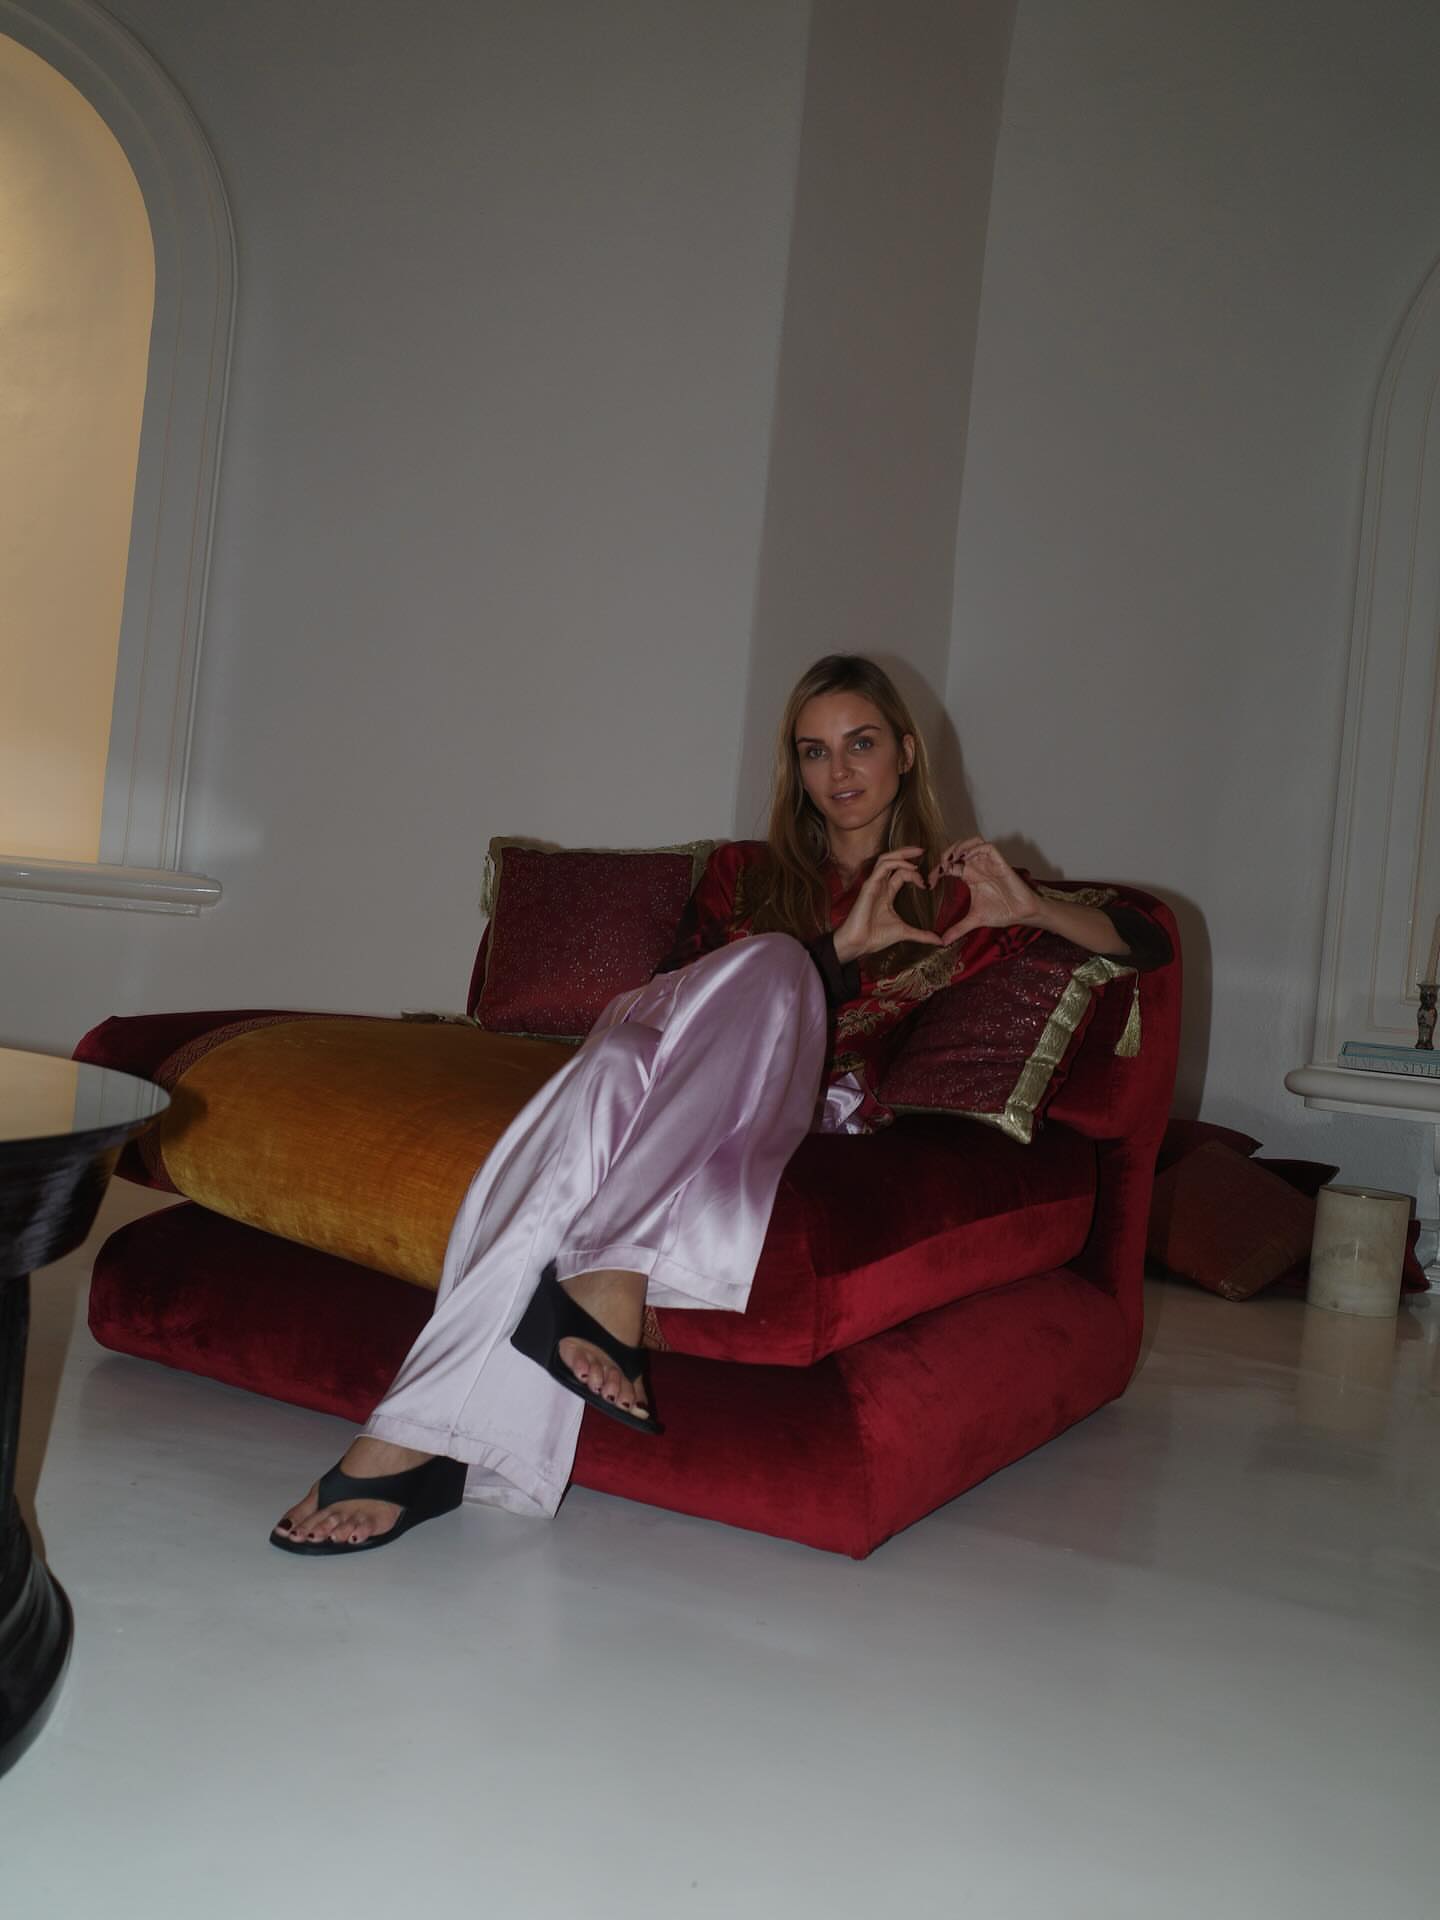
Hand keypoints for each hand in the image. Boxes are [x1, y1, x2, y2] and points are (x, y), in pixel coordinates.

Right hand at [832, 848, 943, 964]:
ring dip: (902, 854)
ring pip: (886, 859)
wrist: (859, 944)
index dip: (914, 873)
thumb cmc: (875, 937)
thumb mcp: (905, 932)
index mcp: (887, 893)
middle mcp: (880, 886)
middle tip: (922, 850)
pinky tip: (910, 867)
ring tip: (917, 852)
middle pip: (892, 861)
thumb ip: (922, 934)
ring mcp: (874, 884)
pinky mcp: (869, 885)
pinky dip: (897, 863)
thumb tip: (939, 941)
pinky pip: (883, 866)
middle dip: (907, 853)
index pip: (900, 874)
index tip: (927, 883)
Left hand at [929, 838, 1040, 945]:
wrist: (1021, 913)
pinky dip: (976, 848)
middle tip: (940, 867)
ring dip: (960, 847)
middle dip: (946, 853)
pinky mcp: (1000, 862)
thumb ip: (958, 929)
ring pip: (972, 842)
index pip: (949, 865)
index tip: (929, 882)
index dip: (937, 870)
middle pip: (958, 849)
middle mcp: (978, 867)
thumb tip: (943, 942)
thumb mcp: (974, 920)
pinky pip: (987, 847)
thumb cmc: (1002, 912)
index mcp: (969, 876)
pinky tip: (968, 859)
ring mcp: (988, 863)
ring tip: (952, 859)